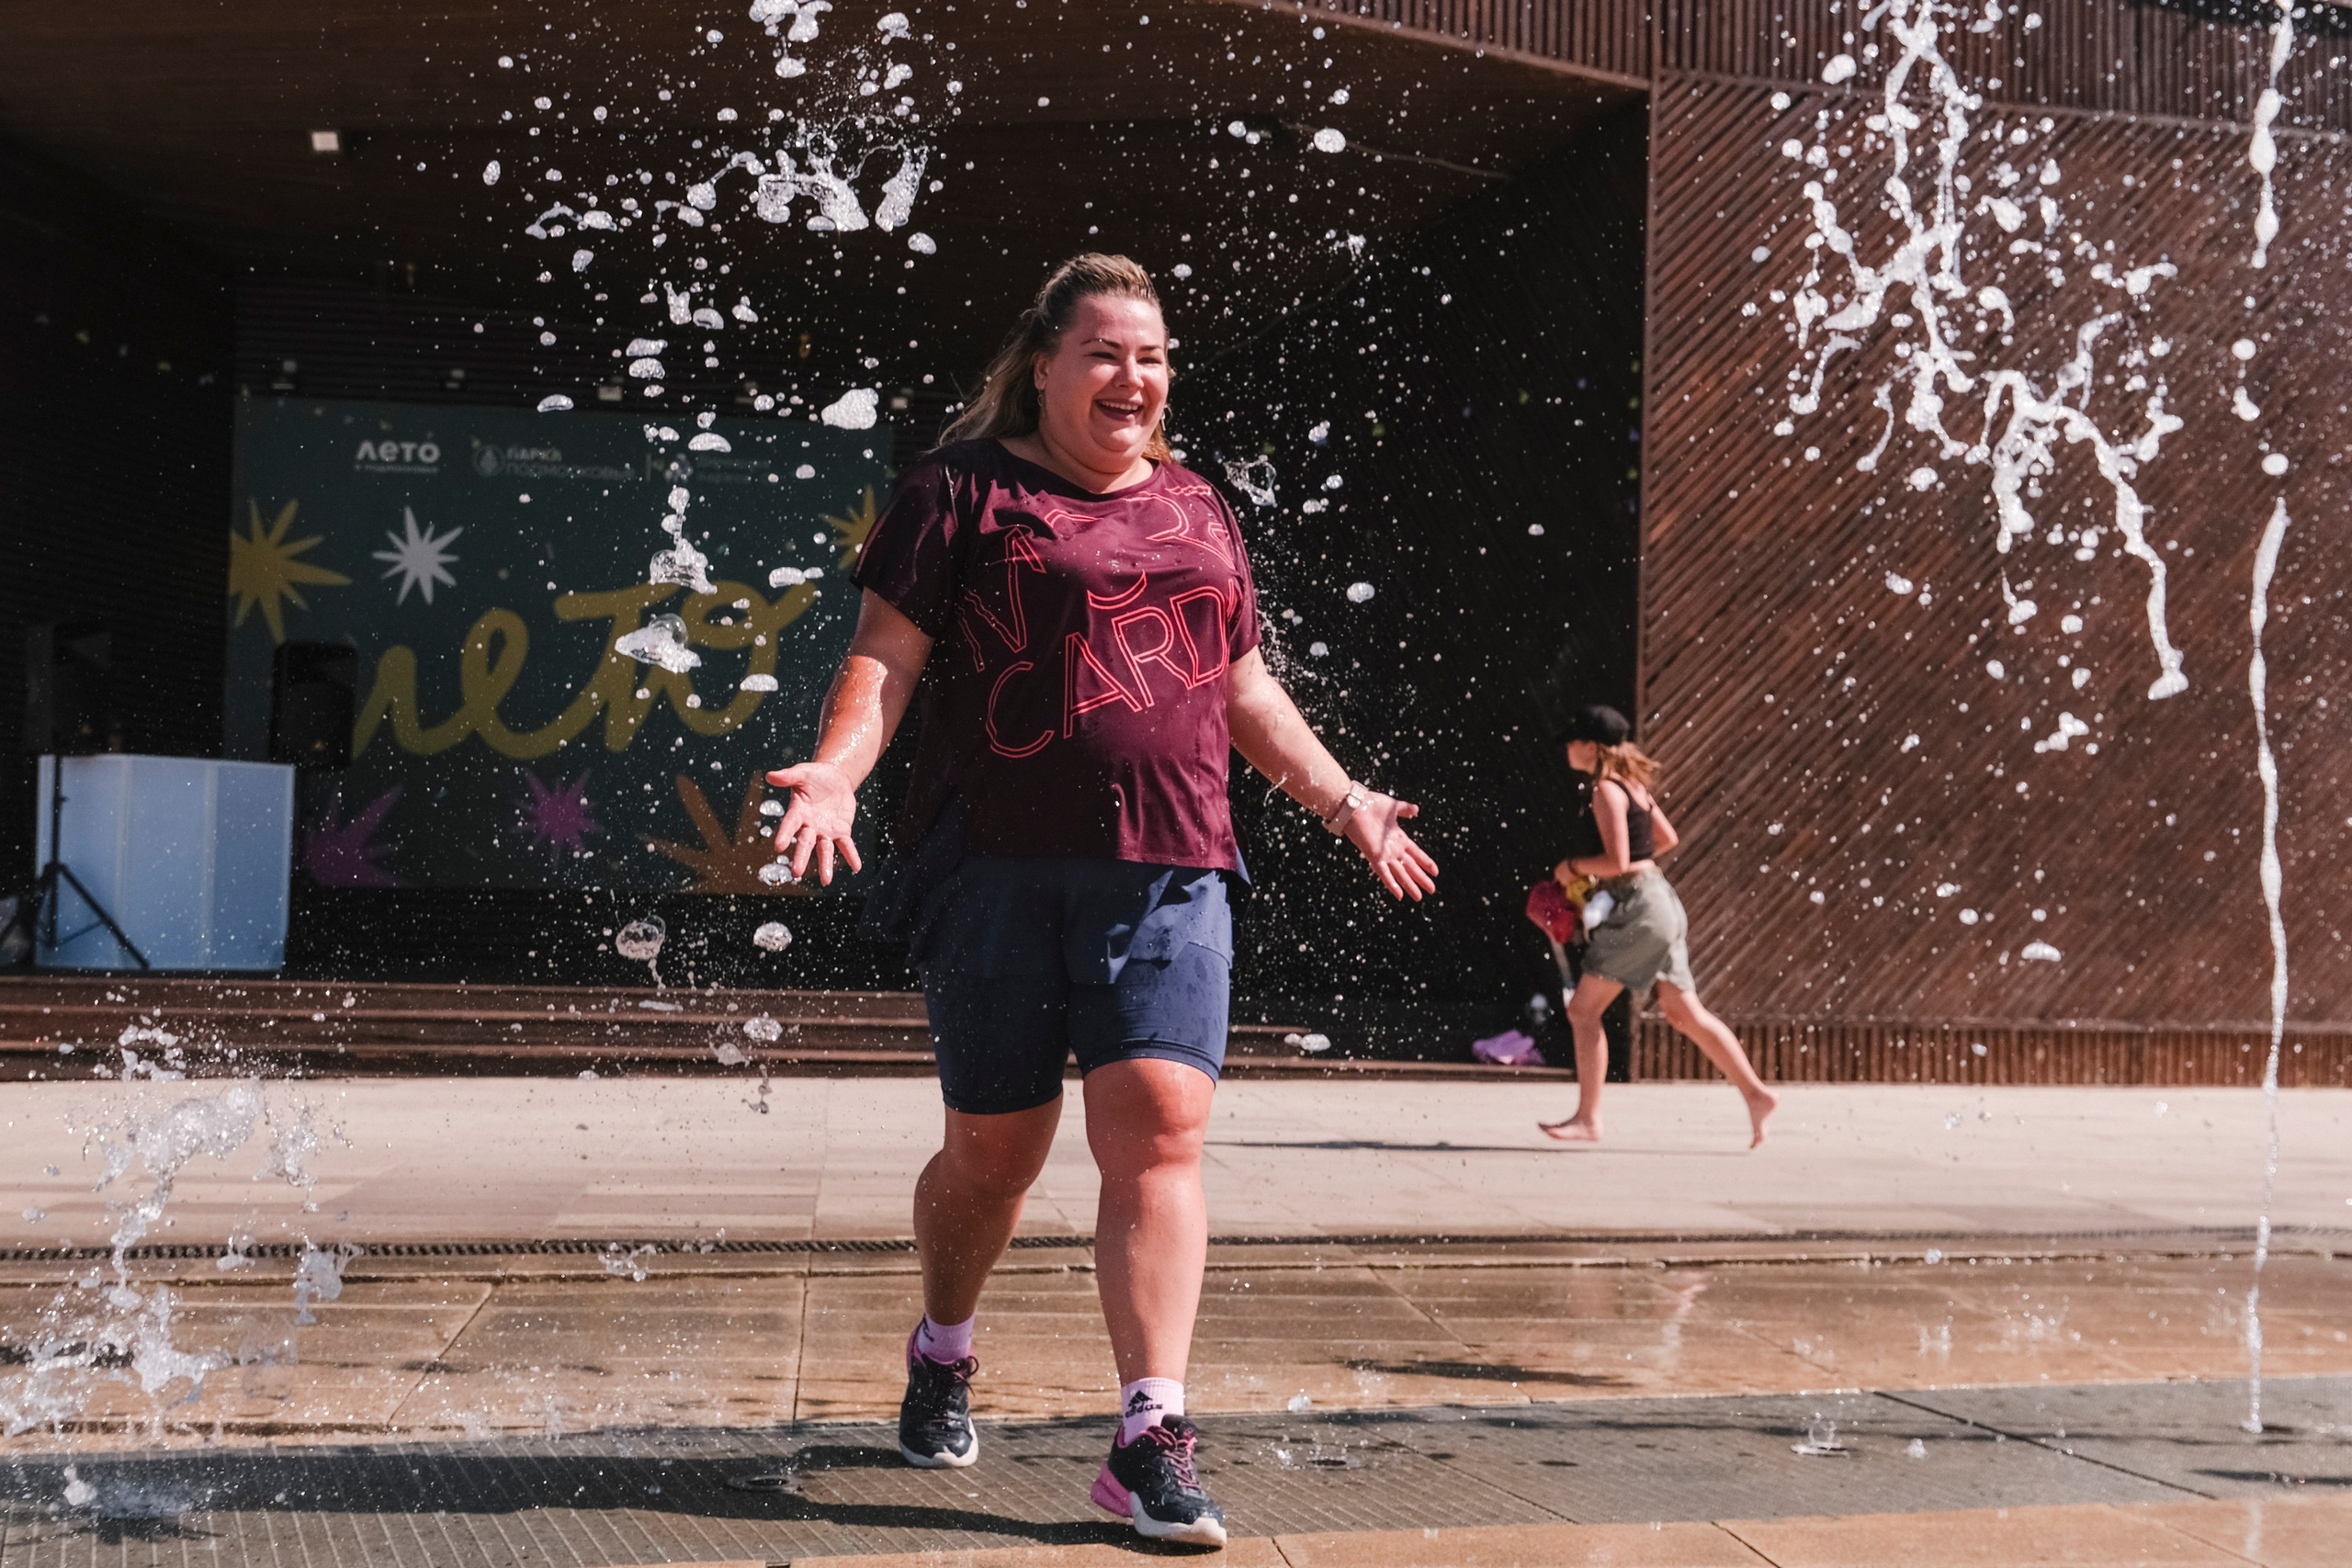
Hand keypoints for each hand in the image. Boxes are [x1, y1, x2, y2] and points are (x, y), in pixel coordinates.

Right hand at [764, 760, 862, 885]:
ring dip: (826, 864)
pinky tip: (857, 867)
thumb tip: (769, 775)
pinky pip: (846, 845)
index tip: (777, 847)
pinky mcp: (841, 831)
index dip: (784, 834)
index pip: (789, 824)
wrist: (834, 779)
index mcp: (798, 812)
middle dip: (801, 857)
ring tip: (826, 880)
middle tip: (796, 873)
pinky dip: (851, 855)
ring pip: (825, 850)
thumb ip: (787, 776)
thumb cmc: (814, 776)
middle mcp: (810, 826)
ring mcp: (825, 831)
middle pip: (805, 843)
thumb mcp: (802, 773)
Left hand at [1343, 792, 1438, 900]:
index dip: (1426, 862)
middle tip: (1432, 890)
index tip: (1435, 872)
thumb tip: (1416, 810)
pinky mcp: (1374, 856)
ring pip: (1400, 874)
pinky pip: (1384, 873)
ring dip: (1410, 886)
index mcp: (1398, 838)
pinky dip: (1392, 884)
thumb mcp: (1394, 806)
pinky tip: (1399, 896)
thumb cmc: (1372, 804)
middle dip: (1421, 878)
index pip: (1416, 853)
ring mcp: (1384, 854)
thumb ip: (1405, 809)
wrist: (1355, 805)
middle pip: (1411, 867)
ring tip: (1419, 898)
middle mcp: (1393, 849)